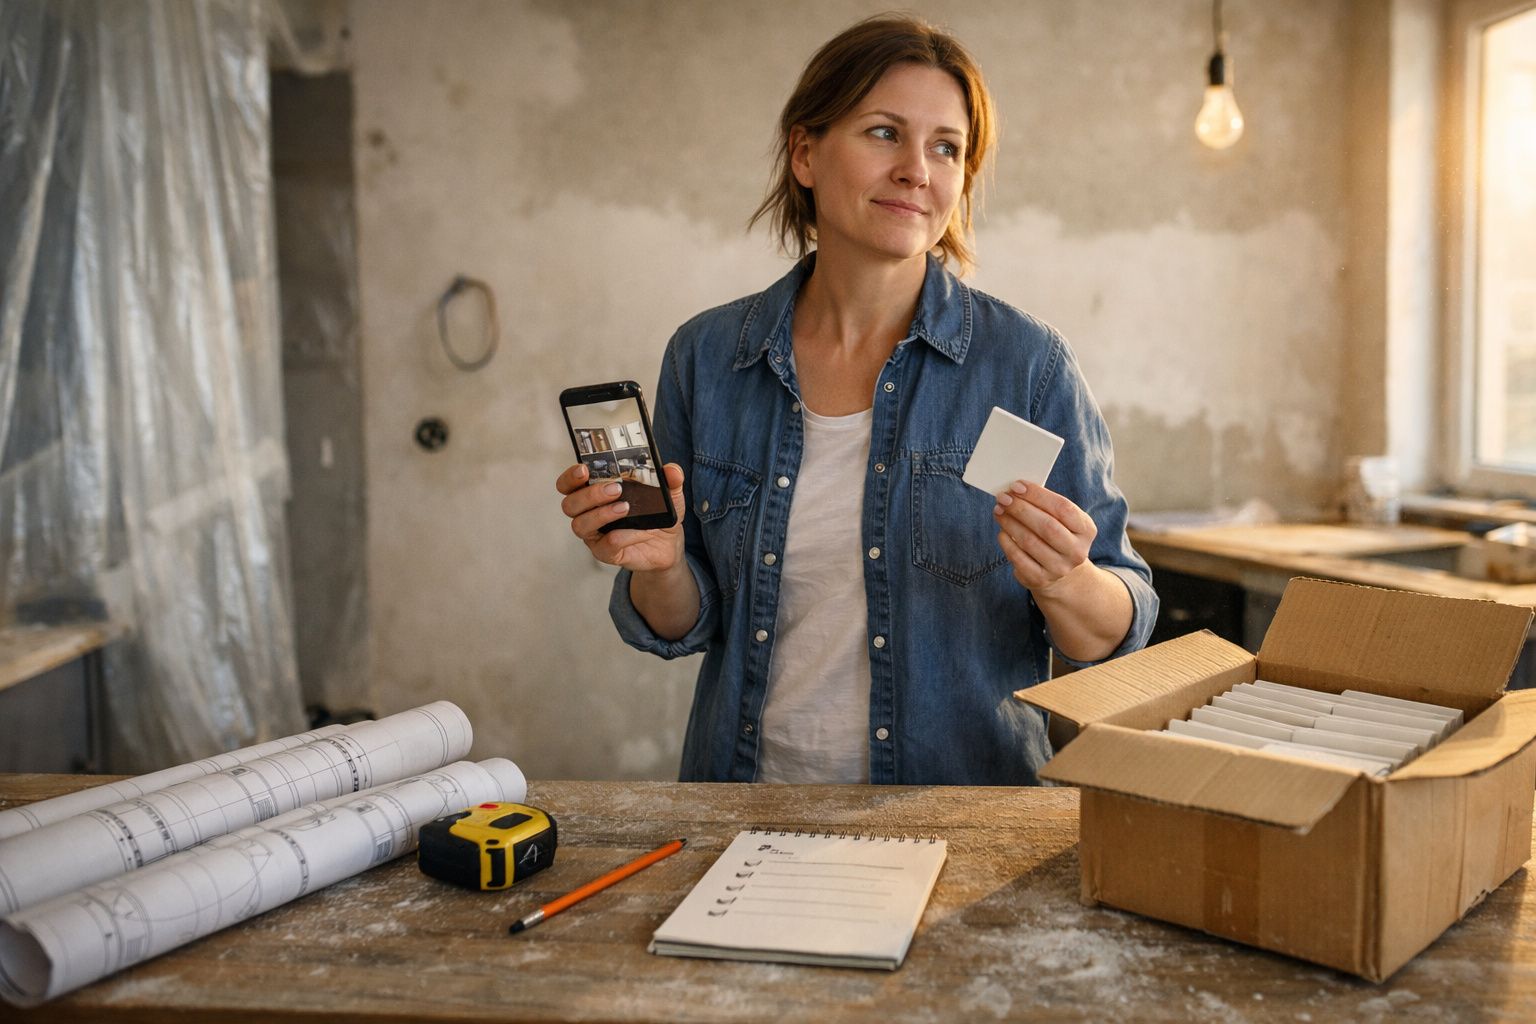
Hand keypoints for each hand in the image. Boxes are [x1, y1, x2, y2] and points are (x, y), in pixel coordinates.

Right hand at [555, 462, 687, 573]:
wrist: (668, 545)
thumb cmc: (657, 514)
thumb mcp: (668, 494)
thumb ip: (669, 480)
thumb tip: (673, 471)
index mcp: (595, 493)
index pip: (569, 484)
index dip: (570, 477)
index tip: (584, 469)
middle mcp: (589, 513)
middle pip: (570, 504)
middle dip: (590, 494)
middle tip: (615, 488)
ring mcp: (595, 535)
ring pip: (580, 525)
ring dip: (601, 515)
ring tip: (624, 508)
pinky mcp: (607, 553)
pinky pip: (604, 546)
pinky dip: (620, 537)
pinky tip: (636, 532)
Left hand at [992, 481, 1096, 594]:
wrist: (1063, 574)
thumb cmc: (1058, 536)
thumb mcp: (1063, 521)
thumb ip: (1046, 506)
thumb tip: (1015, 491)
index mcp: (1086, 530)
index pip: (1063, 508)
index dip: (1038, 495)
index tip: (1017, 486)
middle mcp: (1076, 551)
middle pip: (1046, 526)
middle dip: (1021, 509)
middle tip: (1003, 498)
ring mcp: (1059, 568)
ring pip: (1030, 541)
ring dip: (1010, 523)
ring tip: (999, 511)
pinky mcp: (1040, 580)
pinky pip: (1018, 558)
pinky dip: (1007, 542)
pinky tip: (1001, 531)